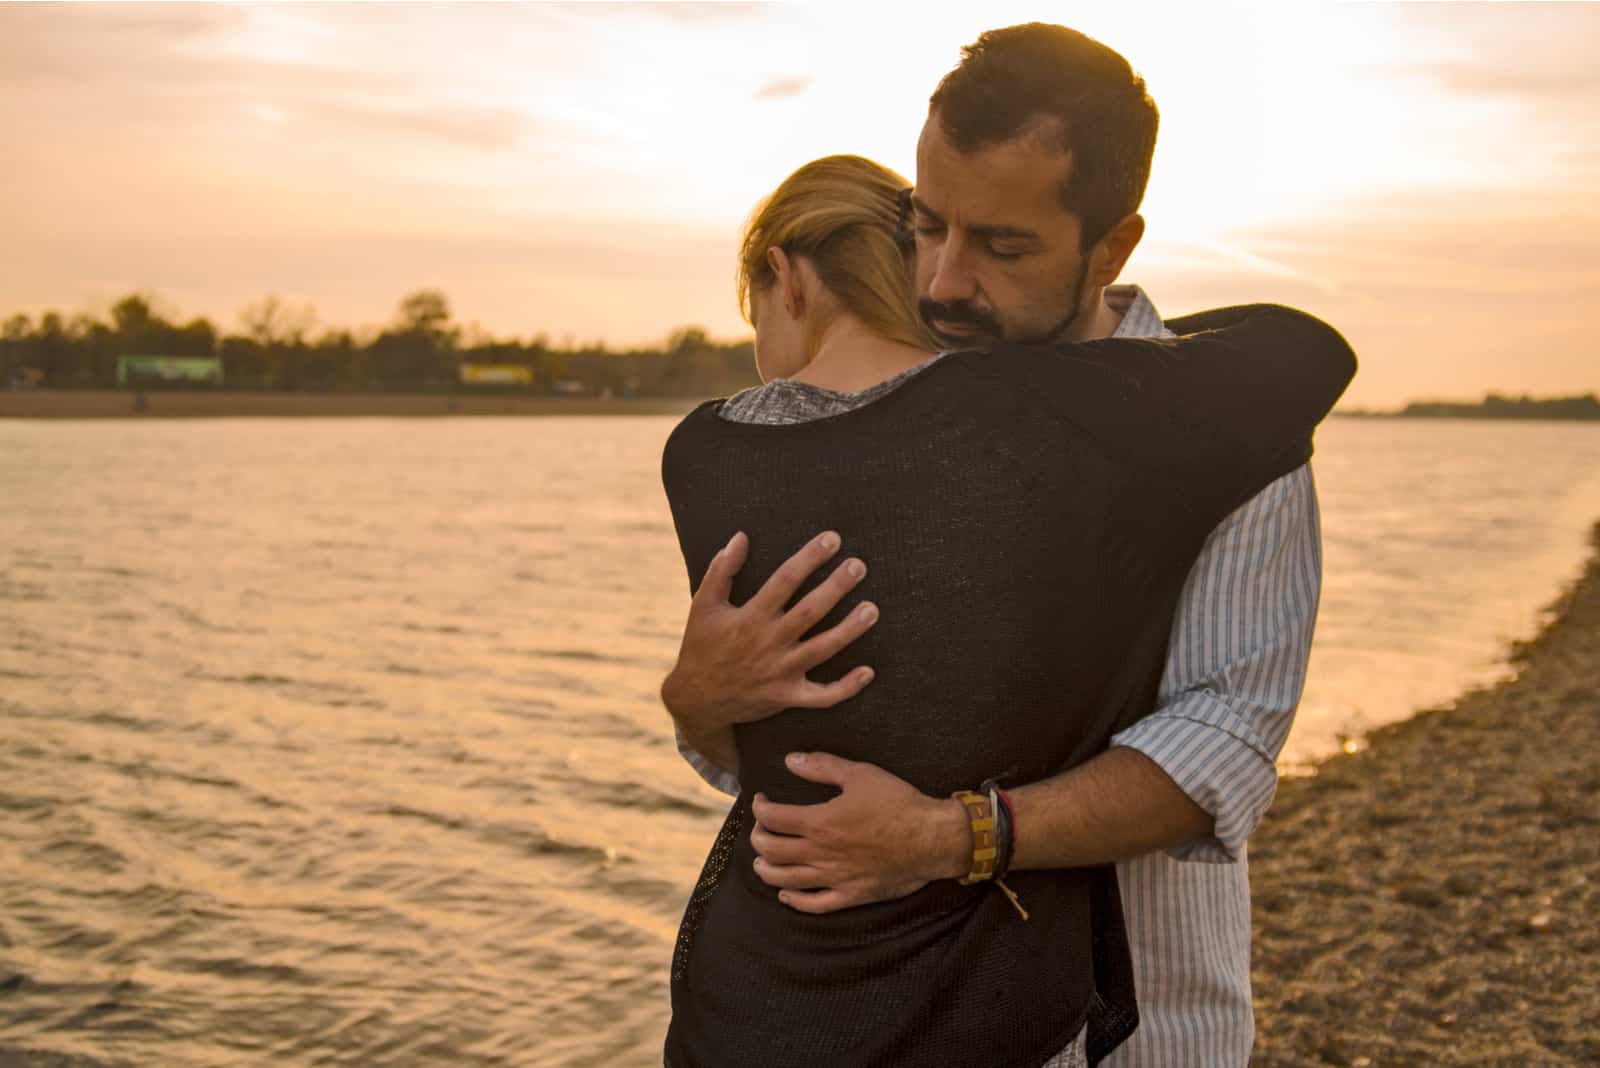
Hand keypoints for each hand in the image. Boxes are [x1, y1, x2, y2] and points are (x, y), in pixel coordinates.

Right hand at [660, 530, 879, 734]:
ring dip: (849, 630)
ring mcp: (780, 672)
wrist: (697, 699)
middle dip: (836, 587)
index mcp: (749, 617)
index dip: (810, 558)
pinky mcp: (787, 696)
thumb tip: (741, 537)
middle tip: (859, 566)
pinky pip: (821, 696)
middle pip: (810, 612)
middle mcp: (768, 643)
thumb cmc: (701, 645)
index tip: (832, 540)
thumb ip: (722, 570)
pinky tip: (868, 671)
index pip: (785, 581)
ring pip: (822, 650)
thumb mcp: (703, 605)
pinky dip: (845, 687)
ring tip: (872, 609)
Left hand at [748, 752, 969, 913]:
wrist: (932, 838)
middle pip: (771, 851)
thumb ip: (822, 766)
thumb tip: (791, 760)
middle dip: (758, 837)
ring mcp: (834, 878)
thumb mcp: (860, 774)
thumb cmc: (898, 803)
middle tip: (761, 828)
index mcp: (819, 823)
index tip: (761, 800)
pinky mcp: (850, 896)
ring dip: (766, 870)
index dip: (758, 808)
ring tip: (761, 861)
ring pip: (785, 880)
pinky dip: (794, 901)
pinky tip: (786, 894)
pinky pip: (814, 905)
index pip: (772, 818)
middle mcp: (820, 853)